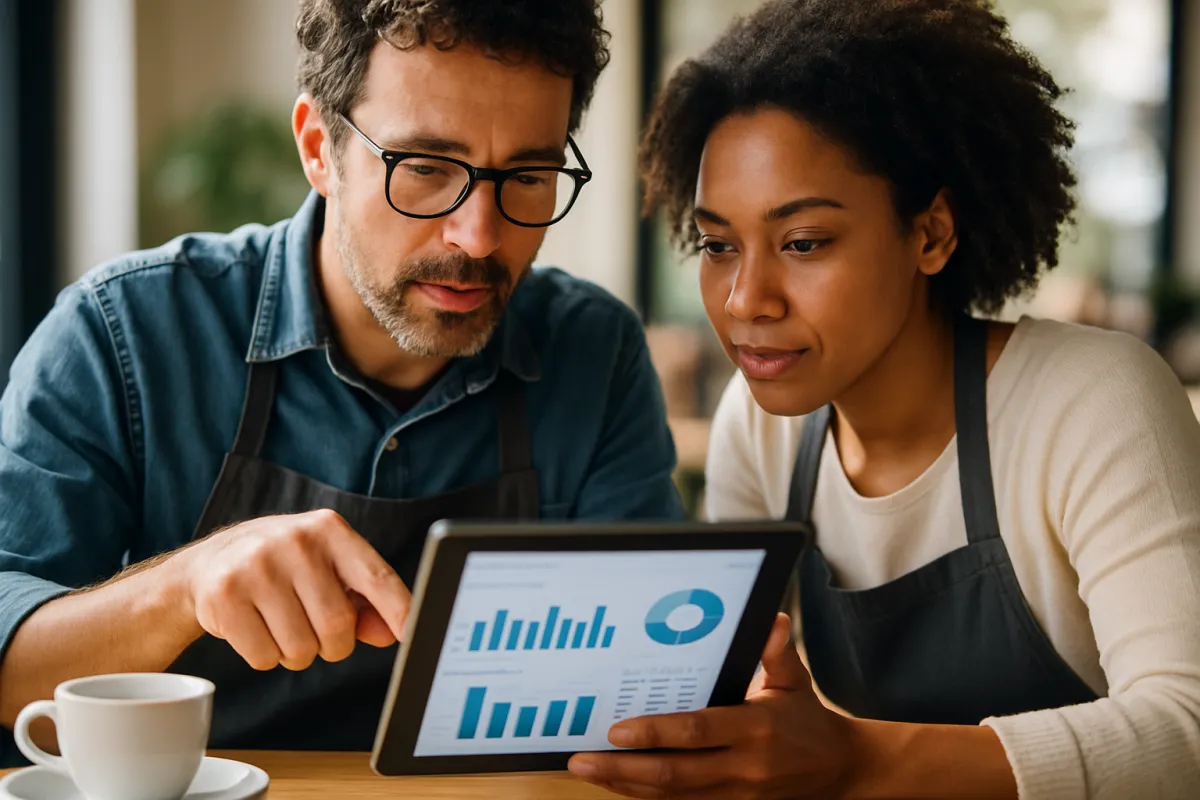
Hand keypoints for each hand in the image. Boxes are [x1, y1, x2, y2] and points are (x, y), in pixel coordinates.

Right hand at [173, 509, 410, 670]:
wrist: (210, 564)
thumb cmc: (284, 569)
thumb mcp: (327, 570)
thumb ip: (364, 602)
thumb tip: (391, 634)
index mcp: (329, 529)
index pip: (376, 577)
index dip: (398, 610)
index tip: (412, 634)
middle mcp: (295, 541)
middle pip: (337, 626)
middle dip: (333, 645)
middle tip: (316, 632)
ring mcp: (256, 567)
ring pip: (301, 648)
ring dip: (297, 654)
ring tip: (282, 625)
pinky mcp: (224, 596)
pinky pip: (264, 657)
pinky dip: (266, 657)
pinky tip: (256, 628)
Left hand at [567, 614, 858, 798]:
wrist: (837, 770)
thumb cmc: (806, 718)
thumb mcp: (796, 680)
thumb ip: (776, 651)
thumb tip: (772, 619)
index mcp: (755, 728)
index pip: (697, 732)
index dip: (655, 733)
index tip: (617, 729)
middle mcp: (741, 767)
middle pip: (673, 773)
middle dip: (623, 768)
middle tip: (582, 759)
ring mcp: (734, 794)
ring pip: (671, 795)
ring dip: (626, 785)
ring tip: (588, 771)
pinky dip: (645, 795)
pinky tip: (617, 783)